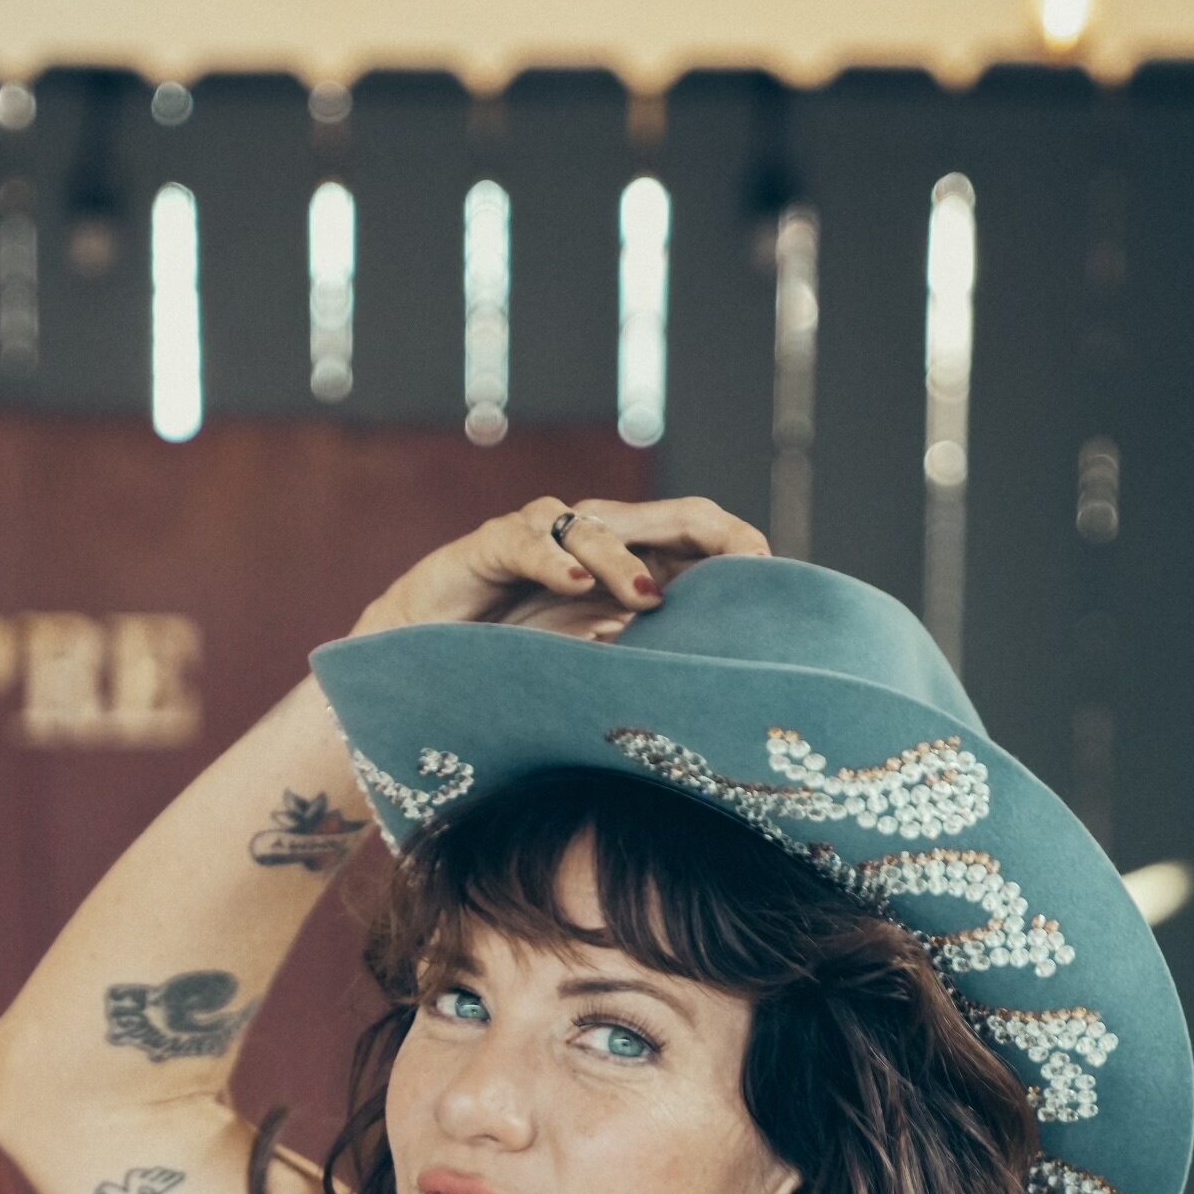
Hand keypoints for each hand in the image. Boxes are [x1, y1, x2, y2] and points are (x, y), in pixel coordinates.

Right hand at [347, 495, 771, 645]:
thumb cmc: (512, 661)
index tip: (770, 582)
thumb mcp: (593, 662)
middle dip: (710, 536)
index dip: (735, 548)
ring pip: (596, 528)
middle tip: (744, 566)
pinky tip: (573, 585)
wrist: (423, 658)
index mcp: (624, 561)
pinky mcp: (489, 546)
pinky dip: (552, 559)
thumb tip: (715, 678)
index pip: (694, 536)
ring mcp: (540, 534)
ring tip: (649, 599)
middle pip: (664, 516)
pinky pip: (525, 541)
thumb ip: (645, 655)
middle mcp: (590, 537)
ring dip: (626, 562)